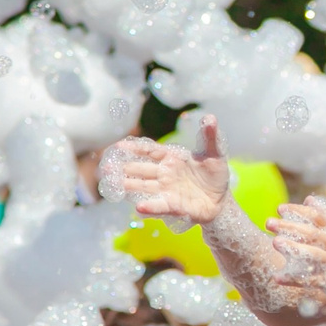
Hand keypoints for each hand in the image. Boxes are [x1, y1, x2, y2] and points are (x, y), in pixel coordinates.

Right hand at [103, 114, 230, 225]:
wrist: (221, 201)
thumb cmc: (215, 175)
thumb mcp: (215, 154)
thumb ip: (210, 137)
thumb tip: (210, 117)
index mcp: (172, 158)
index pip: (150, 151)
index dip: (135, 148)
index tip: (118, 146)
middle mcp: (165, 174)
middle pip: (140, 169)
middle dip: (123, 168)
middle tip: (105, 167)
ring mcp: (167, 190)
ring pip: (143, 187)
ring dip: (128, 186)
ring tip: (112, 184)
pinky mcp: (174, 206)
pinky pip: (159, 206)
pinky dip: (150, 207)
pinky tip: (138, 208)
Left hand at [269, 198, 325, 306]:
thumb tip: (310, 198)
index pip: (319, 217)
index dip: (299, 211)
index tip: (281, 208)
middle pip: (312, 232)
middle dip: (289, 226)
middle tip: (269, 222)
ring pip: (313, 254)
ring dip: (294, 248)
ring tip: (275, 243)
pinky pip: (311, 281)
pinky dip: (294, 279)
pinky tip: (278, 278)